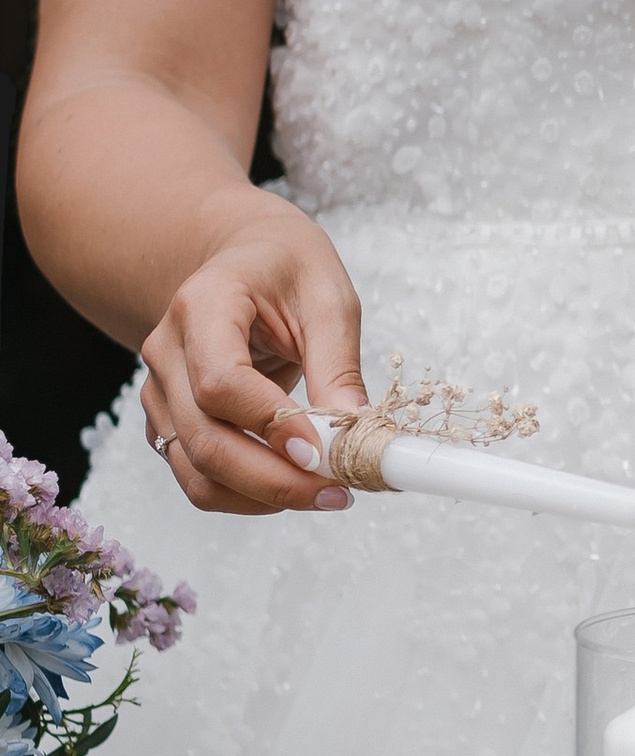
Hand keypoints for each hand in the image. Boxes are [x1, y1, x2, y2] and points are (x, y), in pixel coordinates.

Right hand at [138, 204, 365, 515]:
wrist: (241, 258)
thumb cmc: (284, 268)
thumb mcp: (327, 298)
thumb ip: (337, 364)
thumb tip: (353, 431)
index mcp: (202, 304)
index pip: (221, 382)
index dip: (271, 424)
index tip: (324, 450)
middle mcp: (166, 351)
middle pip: (204, 438)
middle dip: (273, 480)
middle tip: (338, 492)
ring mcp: (160, 391)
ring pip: (196, 470)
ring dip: (260, 497)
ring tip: (324, 493)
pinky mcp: (169, 421)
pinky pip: (198, 476)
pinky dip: (245, 494)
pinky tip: (293, 484)